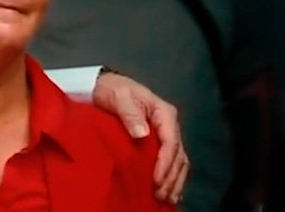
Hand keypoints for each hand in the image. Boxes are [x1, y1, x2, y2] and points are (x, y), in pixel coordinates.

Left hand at [93, 70, 188, 204]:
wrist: (105, 85)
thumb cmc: (112, 90)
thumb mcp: (119, 97)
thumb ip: (130, 114)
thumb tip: (142, 134)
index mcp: (164, 113)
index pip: (170, 141)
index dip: (165, 162)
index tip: (156, 180)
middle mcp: (169, 125)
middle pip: (177, 155)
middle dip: (171, 177)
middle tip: (160, 195)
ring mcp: (166, 133)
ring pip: (178, 161)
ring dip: (174, 181)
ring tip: (166, 199)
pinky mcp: (159, 141)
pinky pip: (172, 161)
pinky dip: (172, 177)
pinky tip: (169, 192)